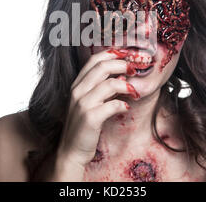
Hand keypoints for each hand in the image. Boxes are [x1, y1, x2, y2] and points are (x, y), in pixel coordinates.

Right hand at [52, 48, 138, 179]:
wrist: (71, 151)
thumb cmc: (83, 126)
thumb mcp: (89, 102)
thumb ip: (101, 88)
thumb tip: (122, 76)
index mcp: (77, 85)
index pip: (93, 60)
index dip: (111, 54)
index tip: (126, 54)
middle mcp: (78, 91)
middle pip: (102, 66)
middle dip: (122, 64)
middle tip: (134, 69)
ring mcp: (82, 104)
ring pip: (109, 84)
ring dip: (127, 86)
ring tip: (134, 92)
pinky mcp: (90, 118)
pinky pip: (112, 105)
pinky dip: (122, 105)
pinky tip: (126, 108)